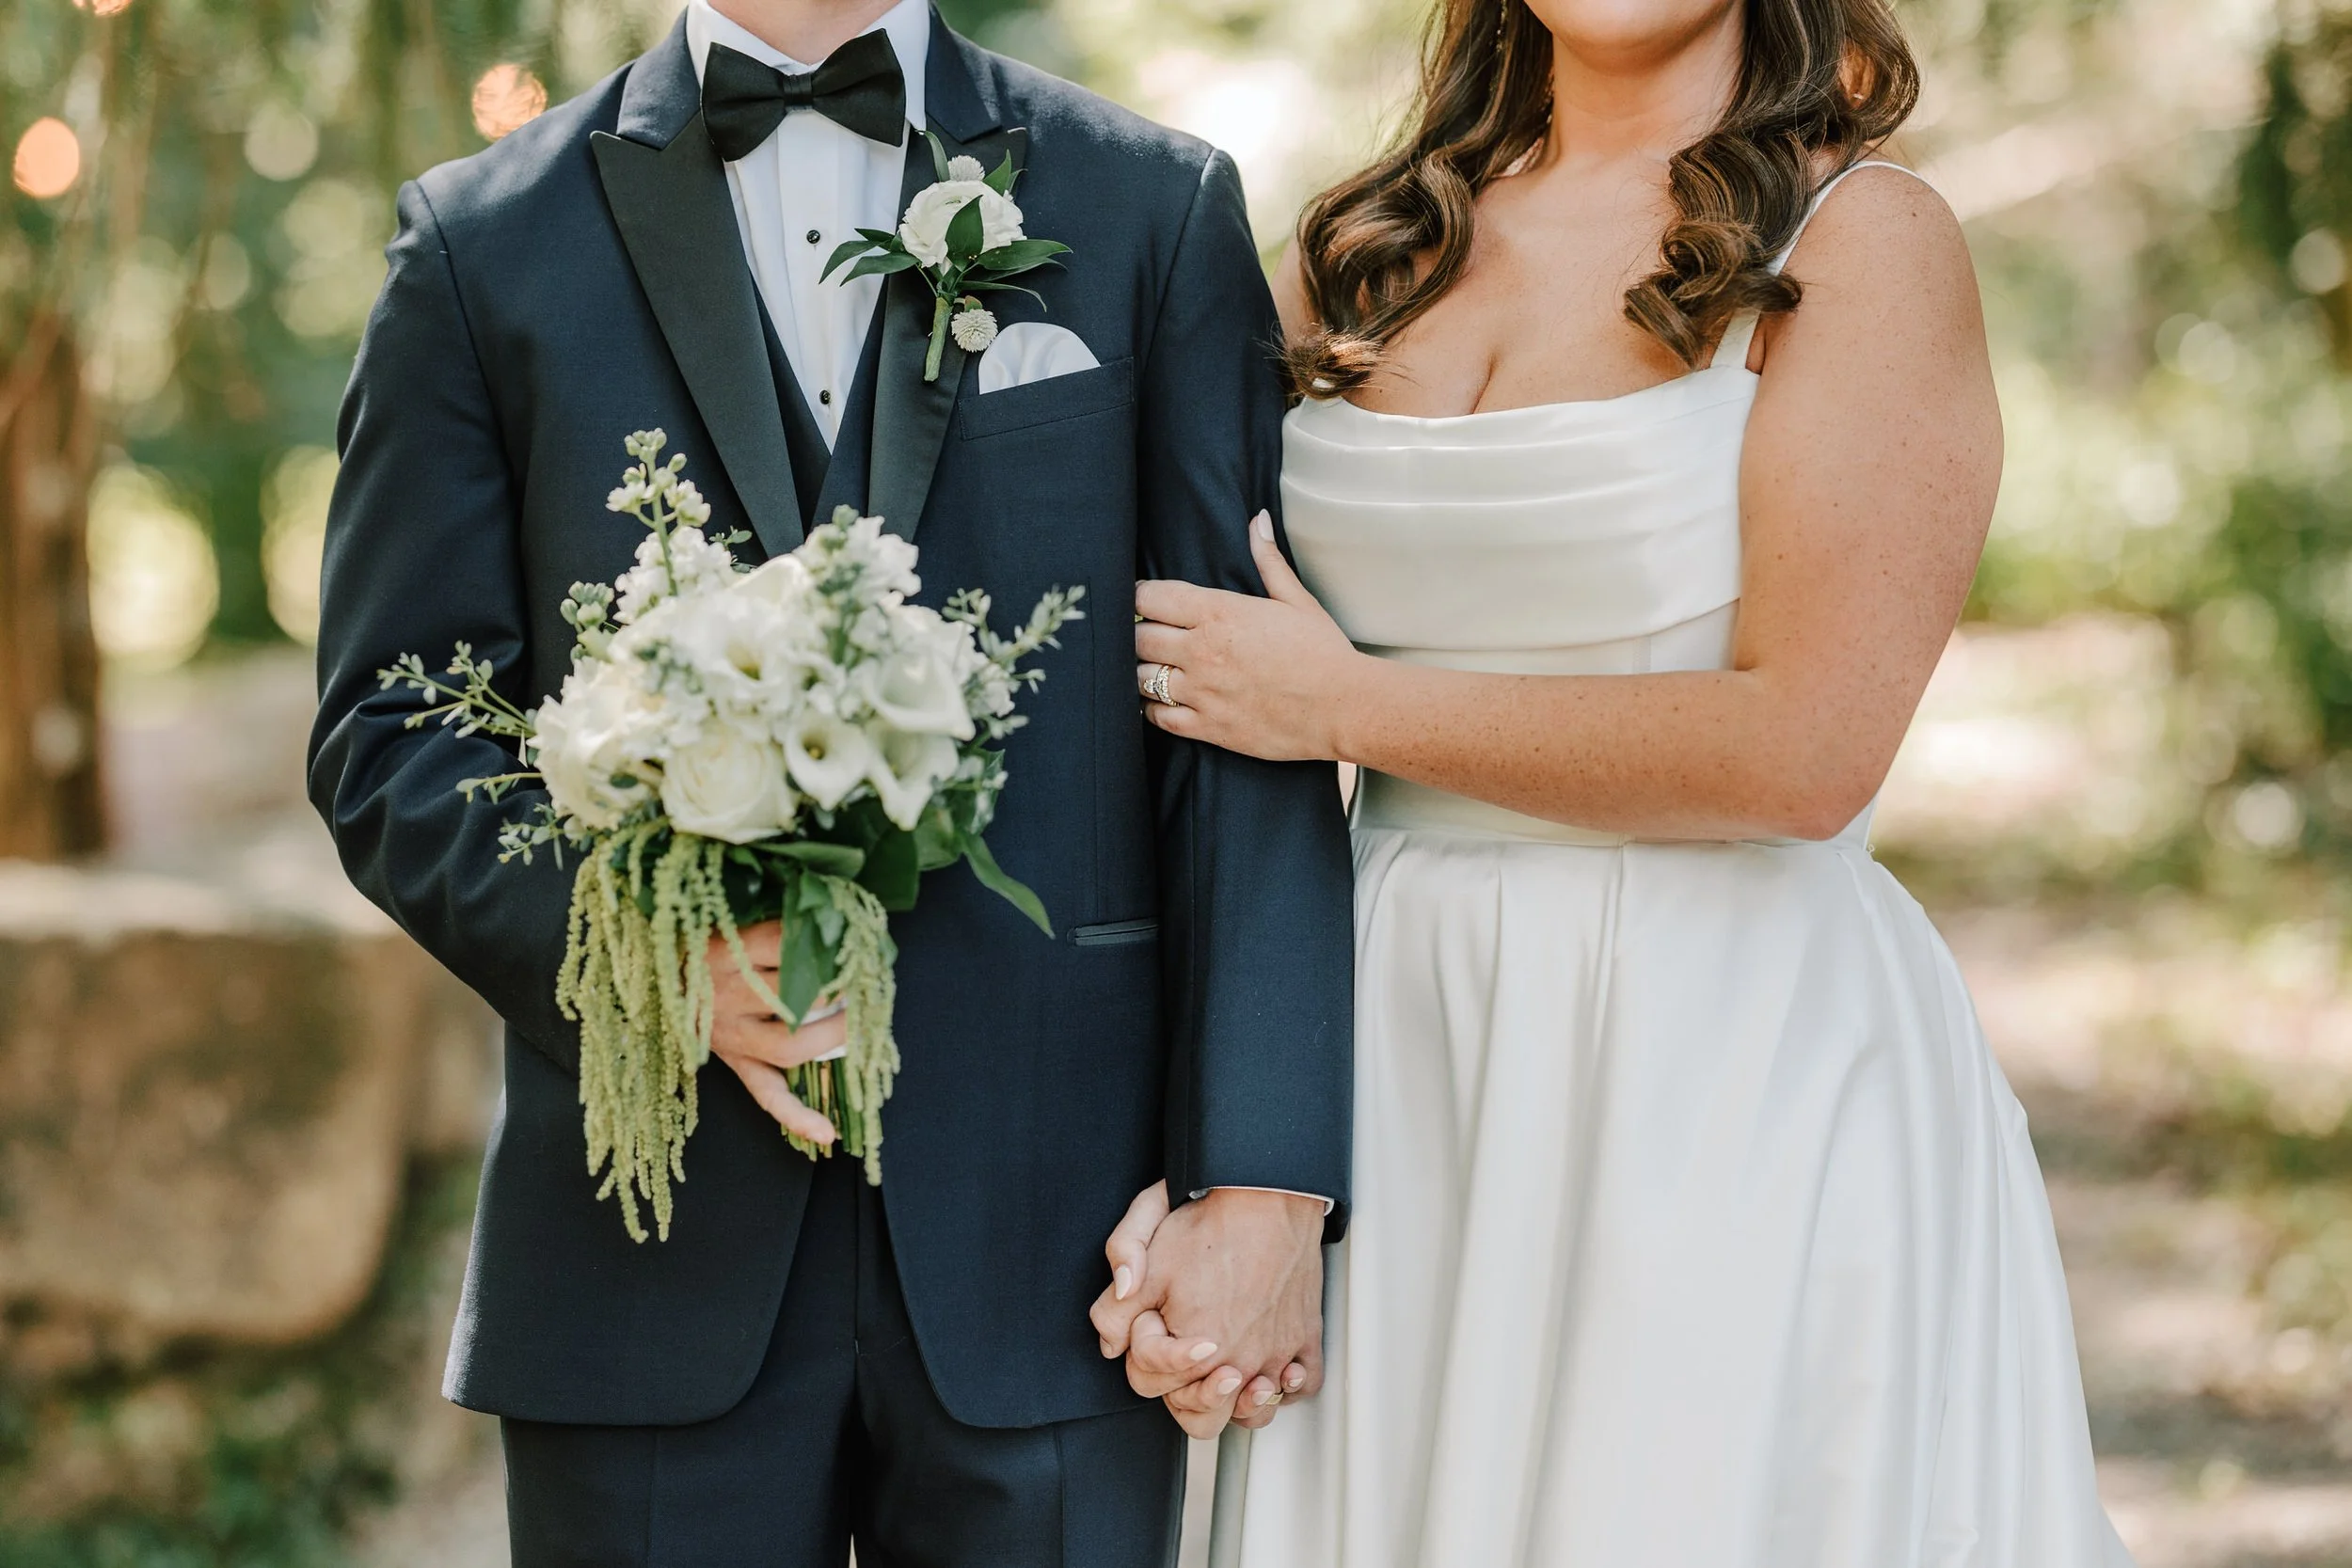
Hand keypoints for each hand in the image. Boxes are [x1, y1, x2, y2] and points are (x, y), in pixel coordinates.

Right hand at [706, 921, 844, 1147]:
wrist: (657, 974)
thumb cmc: (706, 941)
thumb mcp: (731, 921)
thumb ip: (775, 922)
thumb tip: (830, 916)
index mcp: (727, 952)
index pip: (782, 943)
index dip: (823, 944)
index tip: (850, 941)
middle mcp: (727, 996)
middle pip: (790, 998)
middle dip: (834, 992)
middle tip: (860, 983)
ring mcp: (730, 1036)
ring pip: (786, 1047)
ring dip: (829, 1040)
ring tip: (857, 1026)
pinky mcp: (735, 1063)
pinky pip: (766, 1095)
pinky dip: (797, 1117)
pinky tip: (827, 1132)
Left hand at [1089, 1182, 1323, 1438]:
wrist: (1268, 1198)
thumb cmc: (1211, 1226)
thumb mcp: (1145, 1262)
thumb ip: (1113, 1312)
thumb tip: (1110, 1346)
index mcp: (1194, 1351)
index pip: (1150, 1383)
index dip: (1142, 1349)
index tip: (1157, 1318)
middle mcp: (1240, 1363)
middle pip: (1201, 1418)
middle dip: (1185, 1394)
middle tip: (1187, 1359)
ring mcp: (1277, 1355)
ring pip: (1255, 1413)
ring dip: (1240, 1403)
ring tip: (1233, 1376)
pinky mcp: (1305, 1339)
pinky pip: (1302, 1387)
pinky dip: (1289, 1386)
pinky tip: (1274, 1369)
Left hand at [1135, 511, 1364, 761]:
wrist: (1343, 707)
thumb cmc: (1323, 653)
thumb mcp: (1297, 601)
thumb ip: (1268, 561)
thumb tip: (1258, 521)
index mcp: (1219, 614)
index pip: (1150, 597)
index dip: (1140, 596)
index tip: (1144, 599)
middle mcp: (1202, 651)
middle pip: (1138, 637)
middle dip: (1137, 633)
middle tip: (1147, 635)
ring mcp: (1202, 692)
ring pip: (1140, 678)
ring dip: (1142, 671)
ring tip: (1154, 668)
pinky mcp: (1208, 727)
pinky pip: (1158, 718)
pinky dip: (1152, 709)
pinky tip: (1161, 702)